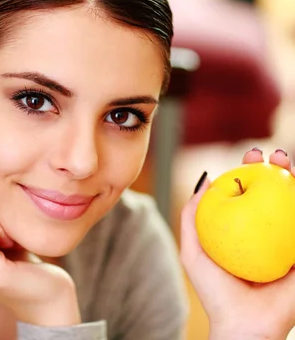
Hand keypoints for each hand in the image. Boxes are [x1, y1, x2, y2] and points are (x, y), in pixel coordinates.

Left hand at [181, 148, 294, 339]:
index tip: (248, 156)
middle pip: (278, 191)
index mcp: (246, 229)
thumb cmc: (215, 291)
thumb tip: (205, 181)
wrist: (243, 325)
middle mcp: (270, 232)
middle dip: (278, 167)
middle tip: (272, 155)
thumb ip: (192, 216)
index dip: (251, 170)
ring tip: (288, 164)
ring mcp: (290, 243)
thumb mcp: (192, 250)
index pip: (251, 191)